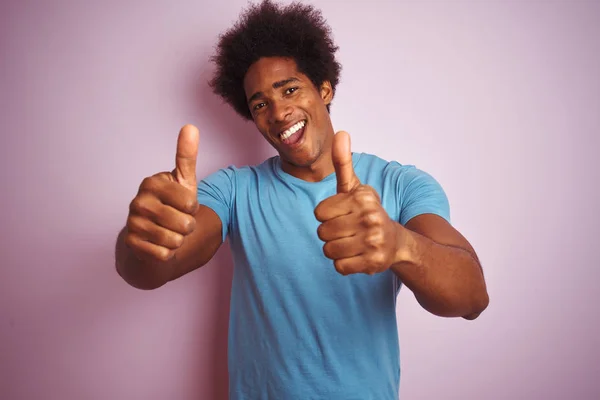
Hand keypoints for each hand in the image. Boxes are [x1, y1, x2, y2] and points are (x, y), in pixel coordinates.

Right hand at [124, 124, 199, 262]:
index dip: (193, 208)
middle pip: (185, 223)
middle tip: (176, 221)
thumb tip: (191, 127)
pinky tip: (158, 244)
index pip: (191, 202)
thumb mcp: (183, 182)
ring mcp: (132, 224)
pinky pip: (165, 254)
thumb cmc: (171, 205)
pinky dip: (167, 253)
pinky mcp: (131, 245)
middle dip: (187, 227)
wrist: (150, 235)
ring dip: (178, 240)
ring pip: (176, 241)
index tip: (183, 204)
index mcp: (152, 183)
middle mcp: (138, 202)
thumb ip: (186, 156)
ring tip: (169, 232)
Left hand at [314, 131, 401, 274]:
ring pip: (329, 251)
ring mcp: (373, 241)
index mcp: (362, 198)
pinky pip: (339, 267)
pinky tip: (357, 255)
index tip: (342, 214)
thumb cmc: (368, 212)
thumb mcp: (356, 188)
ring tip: (351, 243)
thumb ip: (343, 162)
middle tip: (347, 231)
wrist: (396, 242)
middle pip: (322, 232)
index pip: (319, 212)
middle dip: (330, 234)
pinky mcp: (373, 262)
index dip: (326, 215)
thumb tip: (340, 132)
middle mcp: (370, 217)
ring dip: (336, 250)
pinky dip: (344, 264)